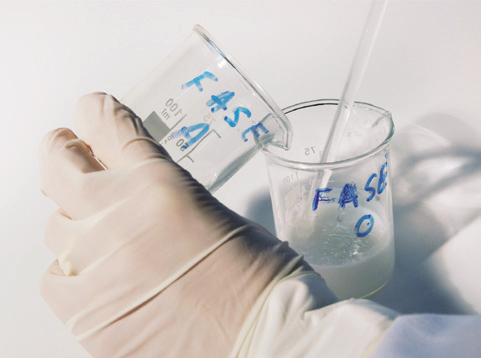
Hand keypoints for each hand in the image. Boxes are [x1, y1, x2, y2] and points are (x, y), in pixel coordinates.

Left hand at [38, 93, 312, 356]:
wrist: (266, 339)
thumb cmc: (262, 280)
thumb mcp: (219, 213)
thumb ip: (168, 195)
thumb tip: (142, 191)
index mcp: (161, 186)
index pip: (109, 128)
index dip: (96, 112)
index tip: (92, 110)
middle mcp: (119, 220)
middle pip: (59, 165)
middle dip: (63, 150)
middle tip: (67, 148)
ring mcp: (98, 267)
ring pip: (55, 225)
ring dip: (74, 219)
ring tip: (98, 227)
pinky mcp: (89, 315)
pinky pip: (55, 278)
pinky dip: (69, 270)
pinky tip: (95, 271)